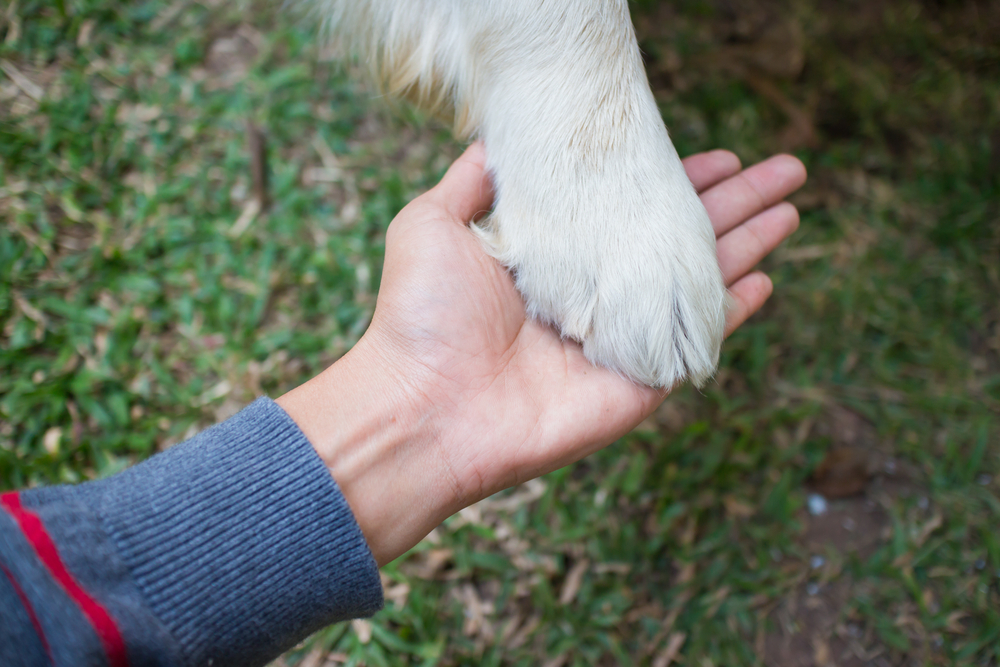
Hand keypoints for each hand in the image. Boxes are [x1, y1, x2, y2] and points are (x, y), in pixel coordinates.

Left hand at [278, 142, 805, 563]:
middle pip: (678, 238)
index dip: (674, 179)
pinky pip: (697, 341)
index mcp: (554, 256)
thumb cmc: (423, 315)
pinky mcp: (637, 381)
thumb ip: (475, 179)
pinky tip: (766, 278)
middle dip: (733, 203)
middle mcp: (593, 293)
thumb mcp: (435, 221)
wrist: (425, 407)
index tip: (717, 152)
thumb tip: (502, 137)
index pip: (628, 209)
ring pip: (699, 282)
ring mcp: (619, 337)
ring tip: (790, 209)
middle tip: (784, 170)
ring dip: (747, 244)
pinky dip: (735, 312)